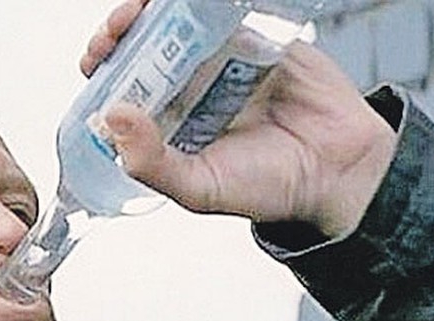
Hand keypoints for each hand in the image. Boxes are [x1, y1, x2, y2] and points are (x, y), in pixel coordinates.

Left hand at [81, 1, 397, 238]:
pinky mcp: (257, 37)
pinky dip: (205, 2)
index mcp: (164, 122)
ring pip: (176, 21)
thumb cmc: (266, 187)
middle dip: (122, 29)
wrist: (337, 172)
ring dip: (155, 9)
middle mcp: (186, 87)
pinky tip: (192, 3)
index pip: (119, 86)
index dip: (103, 66)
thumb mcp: (198, 189)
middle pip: (141, 46)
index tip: (97, 57)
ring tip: (146, 7)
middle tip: (120, 26)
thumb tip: (113, 118)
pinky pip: (225, 9)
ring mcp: (219, 59)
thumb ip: (151, 163)